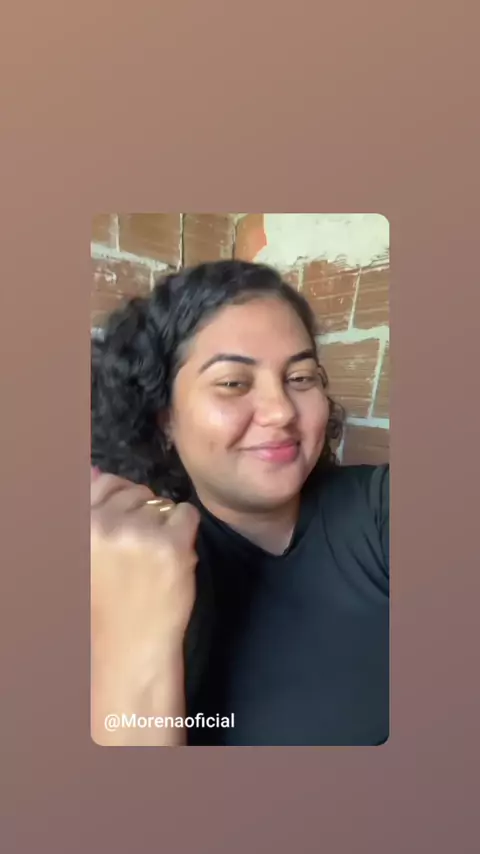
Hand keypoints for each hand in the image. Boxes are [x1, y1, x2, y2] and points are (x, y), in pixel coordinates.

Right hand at [90, 469, 199, 744]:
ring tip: (154, 559)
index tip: (127, 527)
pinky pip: (187, 515)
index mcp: (82, 525)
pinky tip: (174, 558)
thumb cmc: (109, 603)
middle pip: (136, 492)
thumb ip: (93, 511)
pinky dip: (186, 532)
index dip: (122, 503)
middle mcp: (105, 523)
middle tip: (142, 551)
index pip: (105, 483)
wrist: (131, 649)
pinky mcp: (172, 545)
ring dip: (165, 524)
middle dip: (144, 514)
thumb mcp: (90, 553)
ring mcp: (139, 533)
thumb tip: (95, 470)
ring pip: (162, 503)